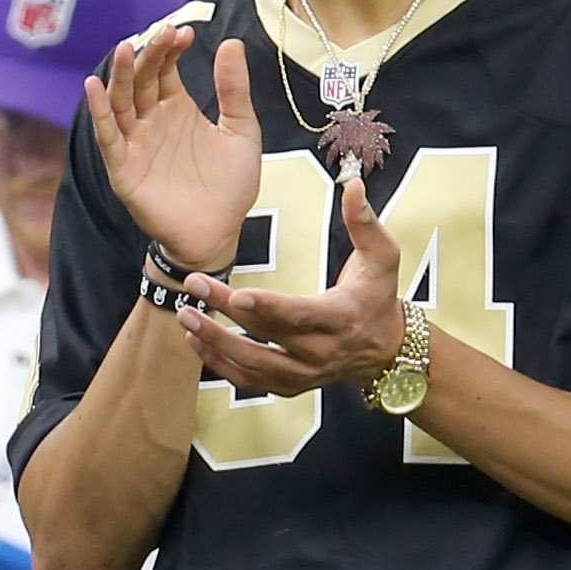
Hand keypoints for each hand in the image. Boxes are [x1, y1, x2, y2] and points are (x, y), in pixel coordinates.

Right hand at [86, 23, 260, 277]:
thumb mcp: (242, 130)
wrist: (218, 233)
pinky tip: (94, 87)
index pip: (165, 69)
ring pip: (121, 102)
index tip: (185, 33)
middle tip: (163, 34)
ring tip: (125, 49)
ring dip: (119, 75)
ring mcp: (136, 143)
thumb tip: (231, 42)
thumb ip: (234, 89)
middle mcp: (151, 121)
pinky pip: (108, 136)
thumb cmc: (230, 186)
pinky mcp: (124, 168)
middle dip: (149, 55)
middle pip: (141, 80)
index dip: (171, 49)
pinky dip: (100, 112)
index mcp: (177, 108)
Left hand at [181, 163, 403, 392]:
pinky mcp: (289, 385)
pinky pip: (249, 381)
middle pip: (266, 334)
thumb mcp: (384, 256)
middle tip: (194, 284)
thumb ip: (364, 221)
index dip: (269, 306)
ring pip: (252, 365)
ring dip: (215, 342)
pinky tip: (195, 340)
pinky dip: (219, 364)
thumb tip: (352, 184)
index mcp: (341, 317)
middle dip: (225, 311)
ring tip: (184, 316)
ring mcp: (304, 373)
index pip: (300, 315)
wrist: (386, 349)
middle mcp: (321, 351)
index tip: (236, 294)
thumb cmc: (379, 295)